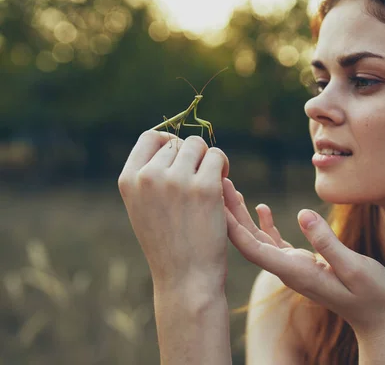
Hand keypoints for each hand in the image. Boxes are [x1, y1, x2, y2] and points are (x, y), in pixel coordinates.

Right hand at [117, 131, 229, 293]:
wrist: (185, 279)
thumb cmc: (169, 245)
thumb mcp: (144, 209)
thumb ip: (150, 177)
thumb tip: (171, 143)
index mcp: (129, 180)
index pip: (150, 137)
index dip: (169, 143)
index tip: (182, 158)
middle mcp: (149, 176)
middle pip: (179, 142)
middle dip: (192, 157)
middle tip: (200, 179)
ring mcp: (177, 180)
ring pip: (199, 146)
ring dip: (208, 160)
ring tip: (211, 182)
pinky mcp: (205, 187)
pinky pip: (217, 157)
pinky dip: (223, 166)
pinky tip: (223, 186)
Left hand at [222, 179, 384, 335]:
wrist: (379, 317)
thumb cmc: (373, 295)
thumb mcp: (355, 268)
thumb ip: (327, 243)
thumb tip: (302, 213)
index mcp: (296, 271)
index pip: (253, 249)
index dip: (232, 226)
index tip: (216, 200)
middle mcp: (288, 270)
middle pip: (248, 241)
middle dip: (230, 214)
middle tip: (216, 183)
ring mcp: (294, 267)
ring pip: (259, 240)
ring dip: (242, 216)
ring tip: (230, 190)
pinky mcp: (303, 263)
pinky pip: (276, 242)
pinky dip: (265, 224)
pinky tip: (261, 207)